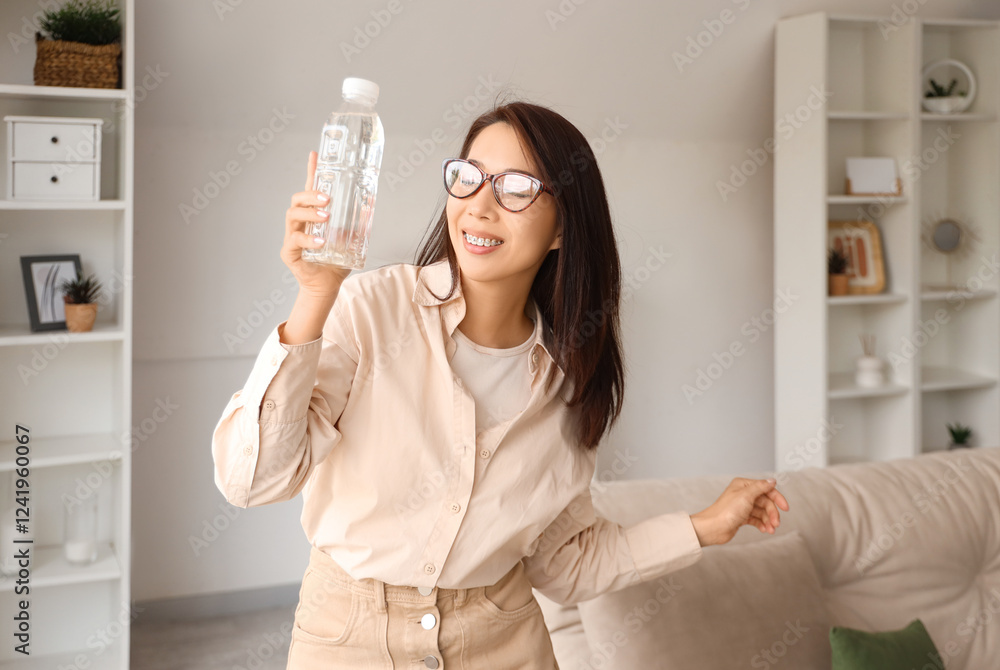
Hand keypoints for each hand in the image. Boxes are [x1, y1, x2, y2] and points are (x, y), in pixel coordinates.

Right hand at [281, 151, 351, 298]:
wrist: (327, 286)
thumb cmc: (336, 261)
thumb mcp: (351, 239)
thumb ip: (358, 222)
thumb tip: (370, 203)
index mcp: (313, 216)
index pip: (310, 188)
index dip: (312, 171)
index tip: (315, 154)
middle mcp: (300, 222)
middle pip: (297, 199)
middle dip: (311, 194)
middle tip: (328, 199)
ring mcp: (292, 236)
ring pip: (292, 215)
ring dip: (309, 213)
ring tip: (326, 217)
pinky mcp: (290, 252)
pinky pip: (295, 240)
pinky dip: (308, 239)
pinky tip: (320, 241)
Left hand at [690, 477, 789, 546]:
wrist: (714, 528)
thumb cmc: (726, 511)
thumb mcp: (746, 496)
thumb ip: (761, 487)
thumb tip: (772, 480)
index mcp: (743, 485)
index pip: (766, 488)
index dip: (777, 498)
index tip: (785, 508)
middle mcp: (743, 494)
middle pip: (765, 501)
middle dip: (772, 513)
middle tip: (776, 523)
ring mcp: (743, 506)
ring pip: (762, 511)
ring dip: (768, 520)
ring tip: (771, 529)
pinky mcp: (742, 517)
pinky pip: (756, 519)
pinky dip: (762, 524)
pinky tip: (766, 530)